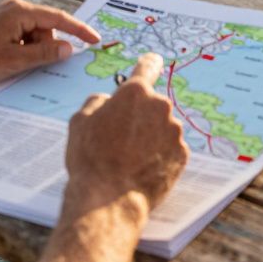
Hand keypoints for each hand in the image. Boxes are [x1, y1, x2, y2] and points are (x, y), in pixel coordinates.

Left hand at [0, 0, 99, 87]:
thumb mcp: (14, 61)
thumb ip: (45, 54)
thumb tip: (70, 48)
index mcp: (20, 12)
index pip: (59, 19)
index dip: (80, 30)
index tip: (96, 40)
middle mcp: (15, 8)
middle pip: (47, 28)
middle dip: (46, 48)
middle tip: (32, 66)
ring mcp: (6, 16)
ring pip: (35, 35)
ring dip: (32, 52)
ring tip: (13, 66)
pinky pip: (22, 37)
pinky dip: (23, 50)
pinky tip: (9, 62)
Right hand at [64, 53, 188, 215]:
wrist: (108, 199)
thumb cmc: (91, 159)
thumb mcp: (80, 121)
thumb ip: (97, 101)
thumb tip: (108, 100)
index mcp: (135, 93)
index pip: (147, 67)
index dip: (148, 64)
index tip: (153, 62)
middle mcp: (160, 107)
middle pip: (152, 105)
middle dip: (140, 116)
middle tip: (119, 138)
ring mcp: (174, 131)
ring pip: (162, 128)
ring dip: (149, 137)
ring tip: (128, 159)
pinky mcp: (182, 155)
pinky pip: (170, 149)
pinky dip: (159, 155)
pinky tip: (141, 169)